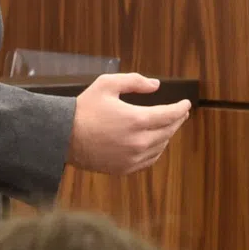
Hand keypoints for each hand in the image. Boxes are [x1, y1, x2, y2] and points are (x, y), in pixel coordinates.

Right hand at [68, 73, 189, 175]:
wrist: (62, 136)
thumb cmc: (83, 109)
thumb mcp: (106, 84)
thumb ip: (134, 81)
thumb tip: (155, 85)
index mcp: (136, 120)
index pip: (170, 115)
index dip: (181, 109)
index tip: (186, 104)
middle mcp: (138, 142)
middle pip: (168, 131)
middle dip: (177, 120)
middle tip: (181, 114)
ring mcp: (132, 158)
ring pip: (161, 146)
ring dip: (167, 135)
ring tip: (167, 126)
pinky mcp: (124, 169)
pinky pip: (149, 160)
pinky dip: (156, 150)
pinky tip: (155, 143)